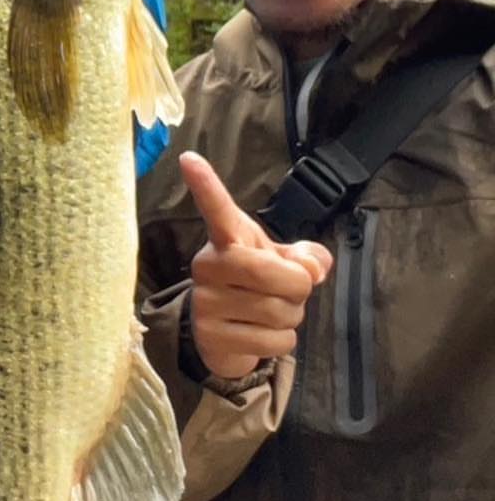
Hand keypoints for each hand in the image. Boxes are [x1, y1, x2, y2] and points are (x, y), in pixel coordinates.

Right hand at [180, 151, 331, 381]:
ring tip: (272, 314)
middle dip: (298, 287)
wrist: (221, 335)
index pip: (218, 210)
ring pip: (277, 311)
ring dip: (291, 318)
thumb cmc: (255, 288)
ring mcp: (206, 302)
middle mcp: (209, 266)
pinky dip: (281, 342)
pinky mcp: (211, 337)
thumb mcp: (280, 263)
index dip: (205, 185)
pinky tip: (261, 335)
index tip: (189, 158)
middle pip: (269, 271)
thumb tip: (313, 269)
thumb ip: (304, 258)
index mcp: (226, 240)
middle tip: (294, 291)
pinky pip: (272, 341)